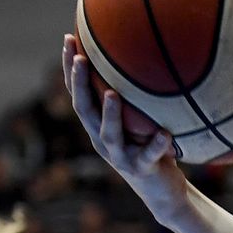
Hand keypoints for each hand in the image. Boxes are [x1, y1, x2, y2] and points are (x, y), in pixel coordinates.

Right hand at [62, 34, 190, 223]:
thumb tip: (148, 53)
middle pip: (84, 109)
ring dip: (109, 115)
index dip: (70, 69)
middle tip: (80, 58)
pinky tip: (165, 134)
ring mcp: (120, 157)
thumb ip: (138, 96)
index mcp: (98, 126)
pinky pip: (148, 156)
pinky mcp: (142, 170)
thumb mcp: (142, 120)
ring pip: (108, 135)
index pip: (78, 93)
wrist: (162, 192)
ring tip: (112, 94)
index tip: (68, 39)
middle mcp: (102, 140)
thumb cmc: (151, 147)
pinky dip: (155, 145)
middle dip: (79, 83)